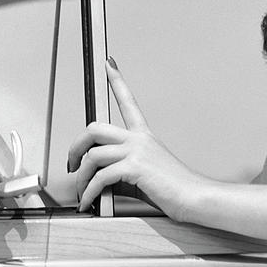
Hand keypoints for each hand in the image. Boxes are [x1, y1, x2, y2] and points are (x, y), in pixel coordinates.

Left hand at [67, 58, 204, 215]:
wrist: (195, 197)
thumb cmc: (176, 188)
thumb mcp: (145, 174)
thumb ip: (122, 171)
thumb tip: (100, 180)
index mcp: (144, 137)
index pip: (128, 102)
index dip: (117, 80)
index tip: (109, 65)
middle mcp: (139, 139)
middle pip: (95, 128)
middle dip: (75, 147)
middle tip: (72, 163)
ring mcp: (137, 151)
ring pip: (92, 155)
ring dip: (81, 178)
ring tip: (83, 191)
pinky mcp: (135, 167)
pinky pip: (100, 178)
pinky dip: (89, 192)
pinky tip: (89, 201)